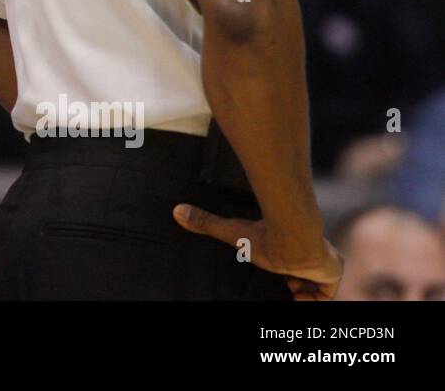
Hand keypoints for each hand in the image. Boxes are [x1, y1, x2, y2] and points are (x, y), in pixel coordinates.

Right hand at [173, 204, 342, 299]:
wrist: (292, 238)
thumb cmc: (263, 235)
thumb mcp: (231, 232)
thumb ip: (206, 223)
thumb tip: (177, 211)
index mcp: (289, 245)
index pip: (288, 265)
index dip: (280, 276)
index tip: (269, 277)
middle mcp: (308, 253)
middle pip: (302, 277)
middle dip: (290, 286)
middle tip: (278, 286)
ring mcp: (323, 263)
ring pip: (315, 287)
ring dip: (300, 292)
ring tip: (288, 290)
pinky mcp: (333, 273)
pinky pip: (326, 295)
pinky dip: (312, 299)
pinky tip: (297, 294)